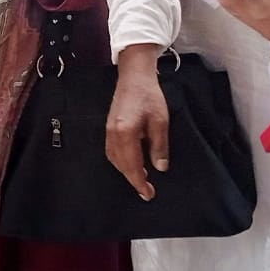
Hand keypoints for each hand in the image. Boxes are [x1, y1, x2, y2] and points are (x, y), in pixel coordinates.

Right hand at [106, 48, 170, 198]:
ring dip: (126, 171)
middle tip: (147, 190)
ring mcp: (109, 131)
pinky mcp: (109, 127)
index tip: (148, 194)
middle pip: (121, 165)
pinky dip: (121, 161)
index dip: (140, 183)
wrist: (134, 76)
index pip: (132, 166)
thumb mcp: (161, 121)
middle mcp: (113, 134)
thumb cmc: (149, 95)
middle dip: (133, 180)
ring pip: (115, 160)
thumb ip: (159, 146)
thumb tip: (160, 167)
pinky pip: (112, 151)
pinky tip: (130, 162)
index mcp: (125, 133)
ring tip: (141, 178)